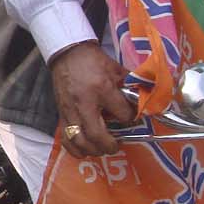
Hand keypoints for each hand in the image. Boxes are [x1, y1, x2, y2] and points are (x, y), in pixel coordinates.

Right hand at [48, 42, 135, 157]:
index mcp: (102, 89)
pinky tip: (84, 150)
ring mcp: (70, 110)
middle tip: (117, 144)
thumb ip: (129, 87)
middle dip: (110, 145)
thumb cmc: (93, 61)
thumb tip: (143, 102)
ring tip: (102, 148)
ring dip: (93, 150)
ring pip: (80, 141)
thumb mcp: (116, 70)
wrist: (68, 54)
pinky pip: (66, 138)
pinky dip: (75, 149)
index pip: (122, 114)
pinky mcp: (61, 114)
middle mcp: (85, 103)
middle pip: (97, 135)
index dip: (131, 119)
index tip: (132, 118)